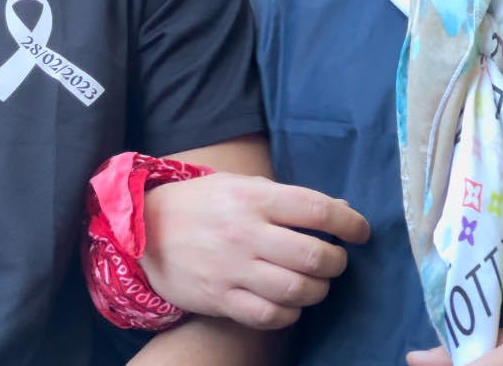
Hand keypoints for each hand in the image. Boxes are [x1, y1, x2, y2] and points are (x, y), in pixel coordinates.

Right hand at [138, 173, 369, 329]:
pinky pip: (270, 316)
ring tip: (314, 283)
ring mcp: (231, 269)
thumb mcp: (238, 186)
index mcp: (252, 198)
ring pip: (297, 290)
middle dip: (337, 261)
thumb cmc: (200, 204)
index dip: (350, 223)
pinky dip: (290, 313)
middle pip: (314, 255)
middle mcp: (244, 233)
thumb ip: (286, 198)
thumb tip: (341, 212)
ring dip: (318, 290)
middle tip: (334, 260)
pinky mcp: (219, 298)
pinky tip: (289, 303)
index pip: (317, 209)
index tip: (359, 231)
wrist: (143, 231)